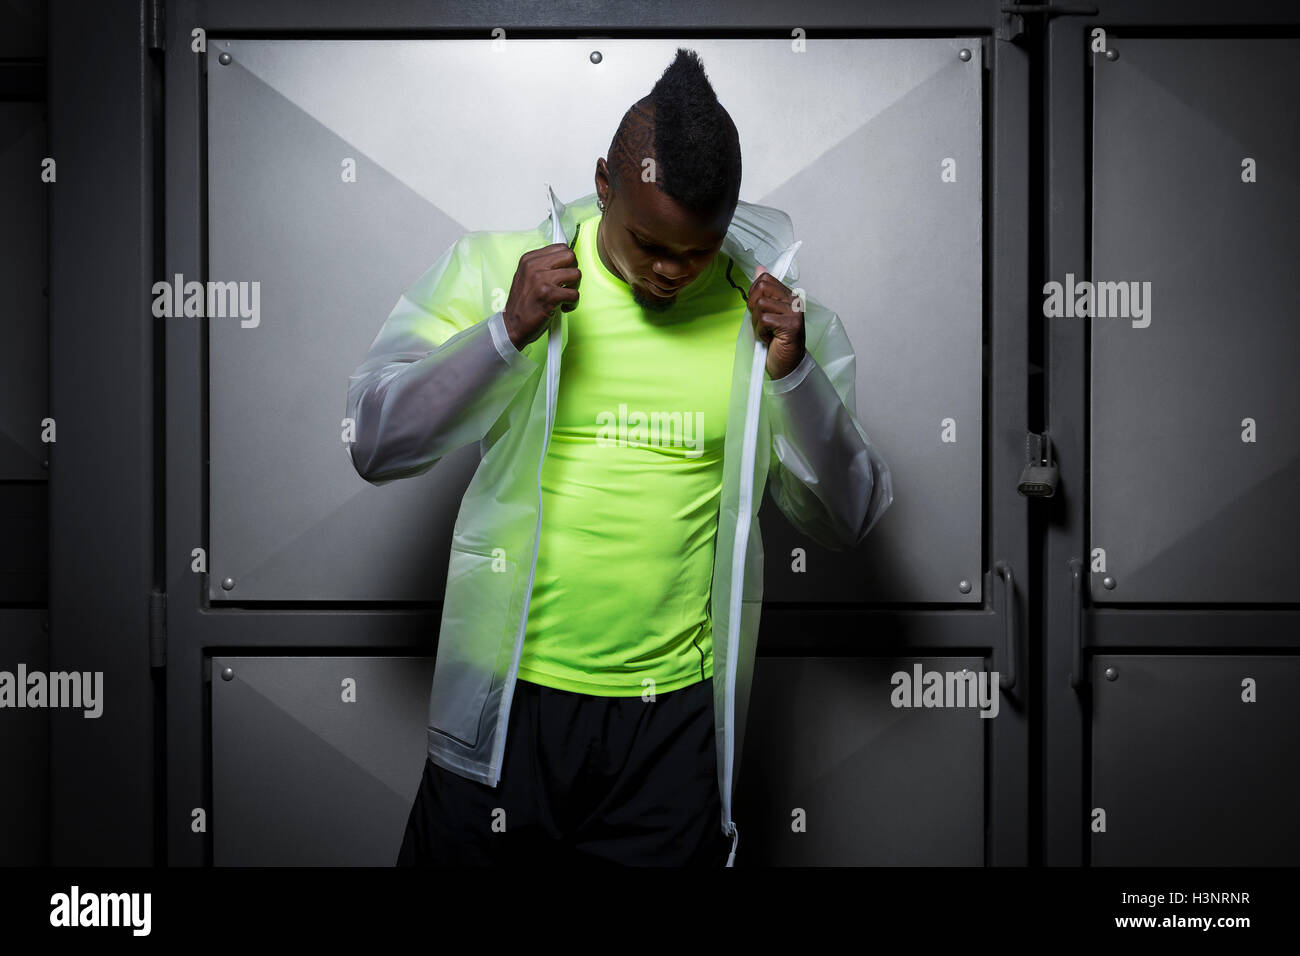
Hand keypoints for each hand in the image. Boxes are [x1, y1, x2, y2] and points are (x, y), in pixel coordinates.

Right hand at [503, 242, 580, 349]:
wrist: (512, 326)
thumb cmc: (523, 304)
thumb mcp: (526, 276)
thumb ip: (543, 265)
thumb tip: (565, 258)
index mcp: (529, 259)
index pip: (560, 247)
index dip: (568, 261)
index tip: (565, 272)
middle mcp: (534, 266)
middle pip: (570, 256)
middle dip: (573, 271)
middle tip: (567, 284)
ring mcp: (541, 280)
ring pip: (576, 274)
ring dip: (574, 288)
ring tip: (564, 297)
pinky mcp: (549, 296)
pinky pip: (574, 294)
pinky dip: (572, 304)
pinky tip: (562, 307)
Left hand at [747, 264, 805, 379]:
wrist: (785, 366)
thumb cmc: (774, 342)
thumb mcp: (762, 313)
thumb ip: (761, 292)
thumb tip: (759, 268)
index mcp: (788, 296)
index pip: (764, 279)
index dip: (753, 294)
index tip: (758, 311)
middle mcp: (794, 301)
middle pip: (760, 288)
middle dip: (753, 308)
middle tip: (762, 323)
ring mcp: (795, 312)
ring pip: (761, 304)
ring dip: (757, 322)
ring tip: (767, 332)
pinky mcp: (792, 325)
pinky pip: (764, 320)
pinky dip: (761, 332)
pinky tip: (770, 339)